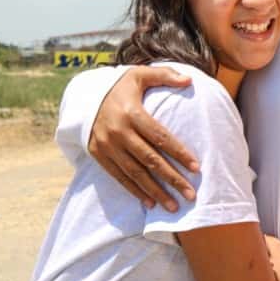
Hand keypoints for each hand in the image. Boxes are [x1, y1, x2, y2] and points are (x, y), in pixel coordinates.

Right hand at [88, 66, 198, 211]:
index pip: (160, 137)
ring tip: (173, 206)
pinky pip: (119, 177)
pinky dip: (134, 191)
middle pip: (150, 159)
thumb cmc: (119, 86)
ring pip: (135, 173)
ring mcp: (107, 146)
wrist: (83, 96)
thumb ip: (164, 75)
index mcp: (131, 112)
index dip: (179, 153)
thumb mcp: (139, 74)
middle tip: (190, 195)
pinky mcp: (99, 155)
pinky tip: (150, 203)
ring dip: (155, 191)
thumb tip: (190, 80)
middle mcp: (118, 132)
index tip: (196, 168)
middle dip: (172, 179)